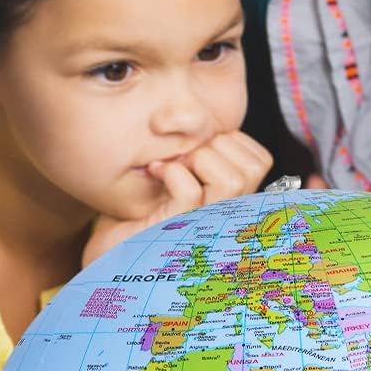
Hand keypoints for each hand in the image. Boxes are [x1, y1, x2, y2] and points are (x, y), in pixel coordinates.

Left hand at [83, 132, 272, 267]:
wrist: (110, 249)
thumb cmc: (140, 212)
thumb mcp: (176, 176)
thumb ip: (199, 154)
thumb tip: (205, 121)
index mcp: (232, 201)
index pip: (260, 160)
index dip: (230, 141)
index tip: (197, 145)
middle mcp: (228, 216)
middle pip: (254, 167)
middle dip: (215, 145)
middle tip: (183, 154)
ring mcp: (207, 227)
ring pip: (233, 181)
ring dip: (198, 159)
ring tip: (172, 164)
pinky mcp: (178, 234)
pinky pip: (190, 193)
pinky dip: (172, 173)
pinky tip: (155, 173)